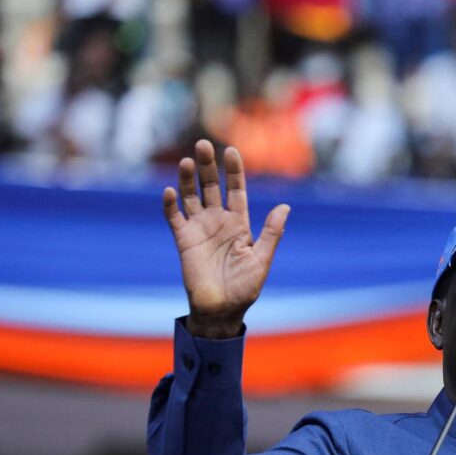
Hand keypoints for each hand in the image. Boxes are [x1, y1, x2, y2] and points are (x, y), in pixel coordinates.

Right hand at [163, 140, 289, 338]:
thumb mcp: (261, 258)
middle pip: (211, 187)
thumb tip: (285, 207)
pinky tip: (170, 191)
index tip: (231, 151)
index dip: (233, 171)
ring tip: (188, 161)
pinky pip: (174, 218)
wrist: (222, 310)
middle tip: (203, 145)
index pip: (236, 190)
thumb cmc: (244, 287)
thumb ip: (271, 233)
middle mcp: (218, 221)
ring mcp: (200, 229)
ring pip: (191, 196)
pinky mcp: (183, 240)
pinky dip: (171, 204)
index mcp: (239, 224)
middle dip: (208, 166)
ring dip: (188, 179)